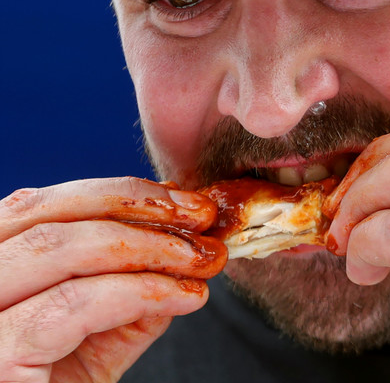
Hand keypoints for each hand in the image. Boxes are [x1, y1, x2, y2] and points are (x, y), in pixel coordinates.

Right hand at [0, 177, 226, 381]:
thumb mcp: (91, 341)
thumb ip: (127, 295)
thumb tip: (181, 249)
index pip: (43, 206)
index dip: (119, 193)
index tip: (183, 201)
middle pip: (47, 214)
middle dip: (136, 206)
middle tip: (199, 215)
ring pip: (60, 248)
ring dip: (148, 245)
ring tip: (200, 257)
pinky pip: (74, 305)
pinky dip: (140, 291)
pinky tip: (184, 294)